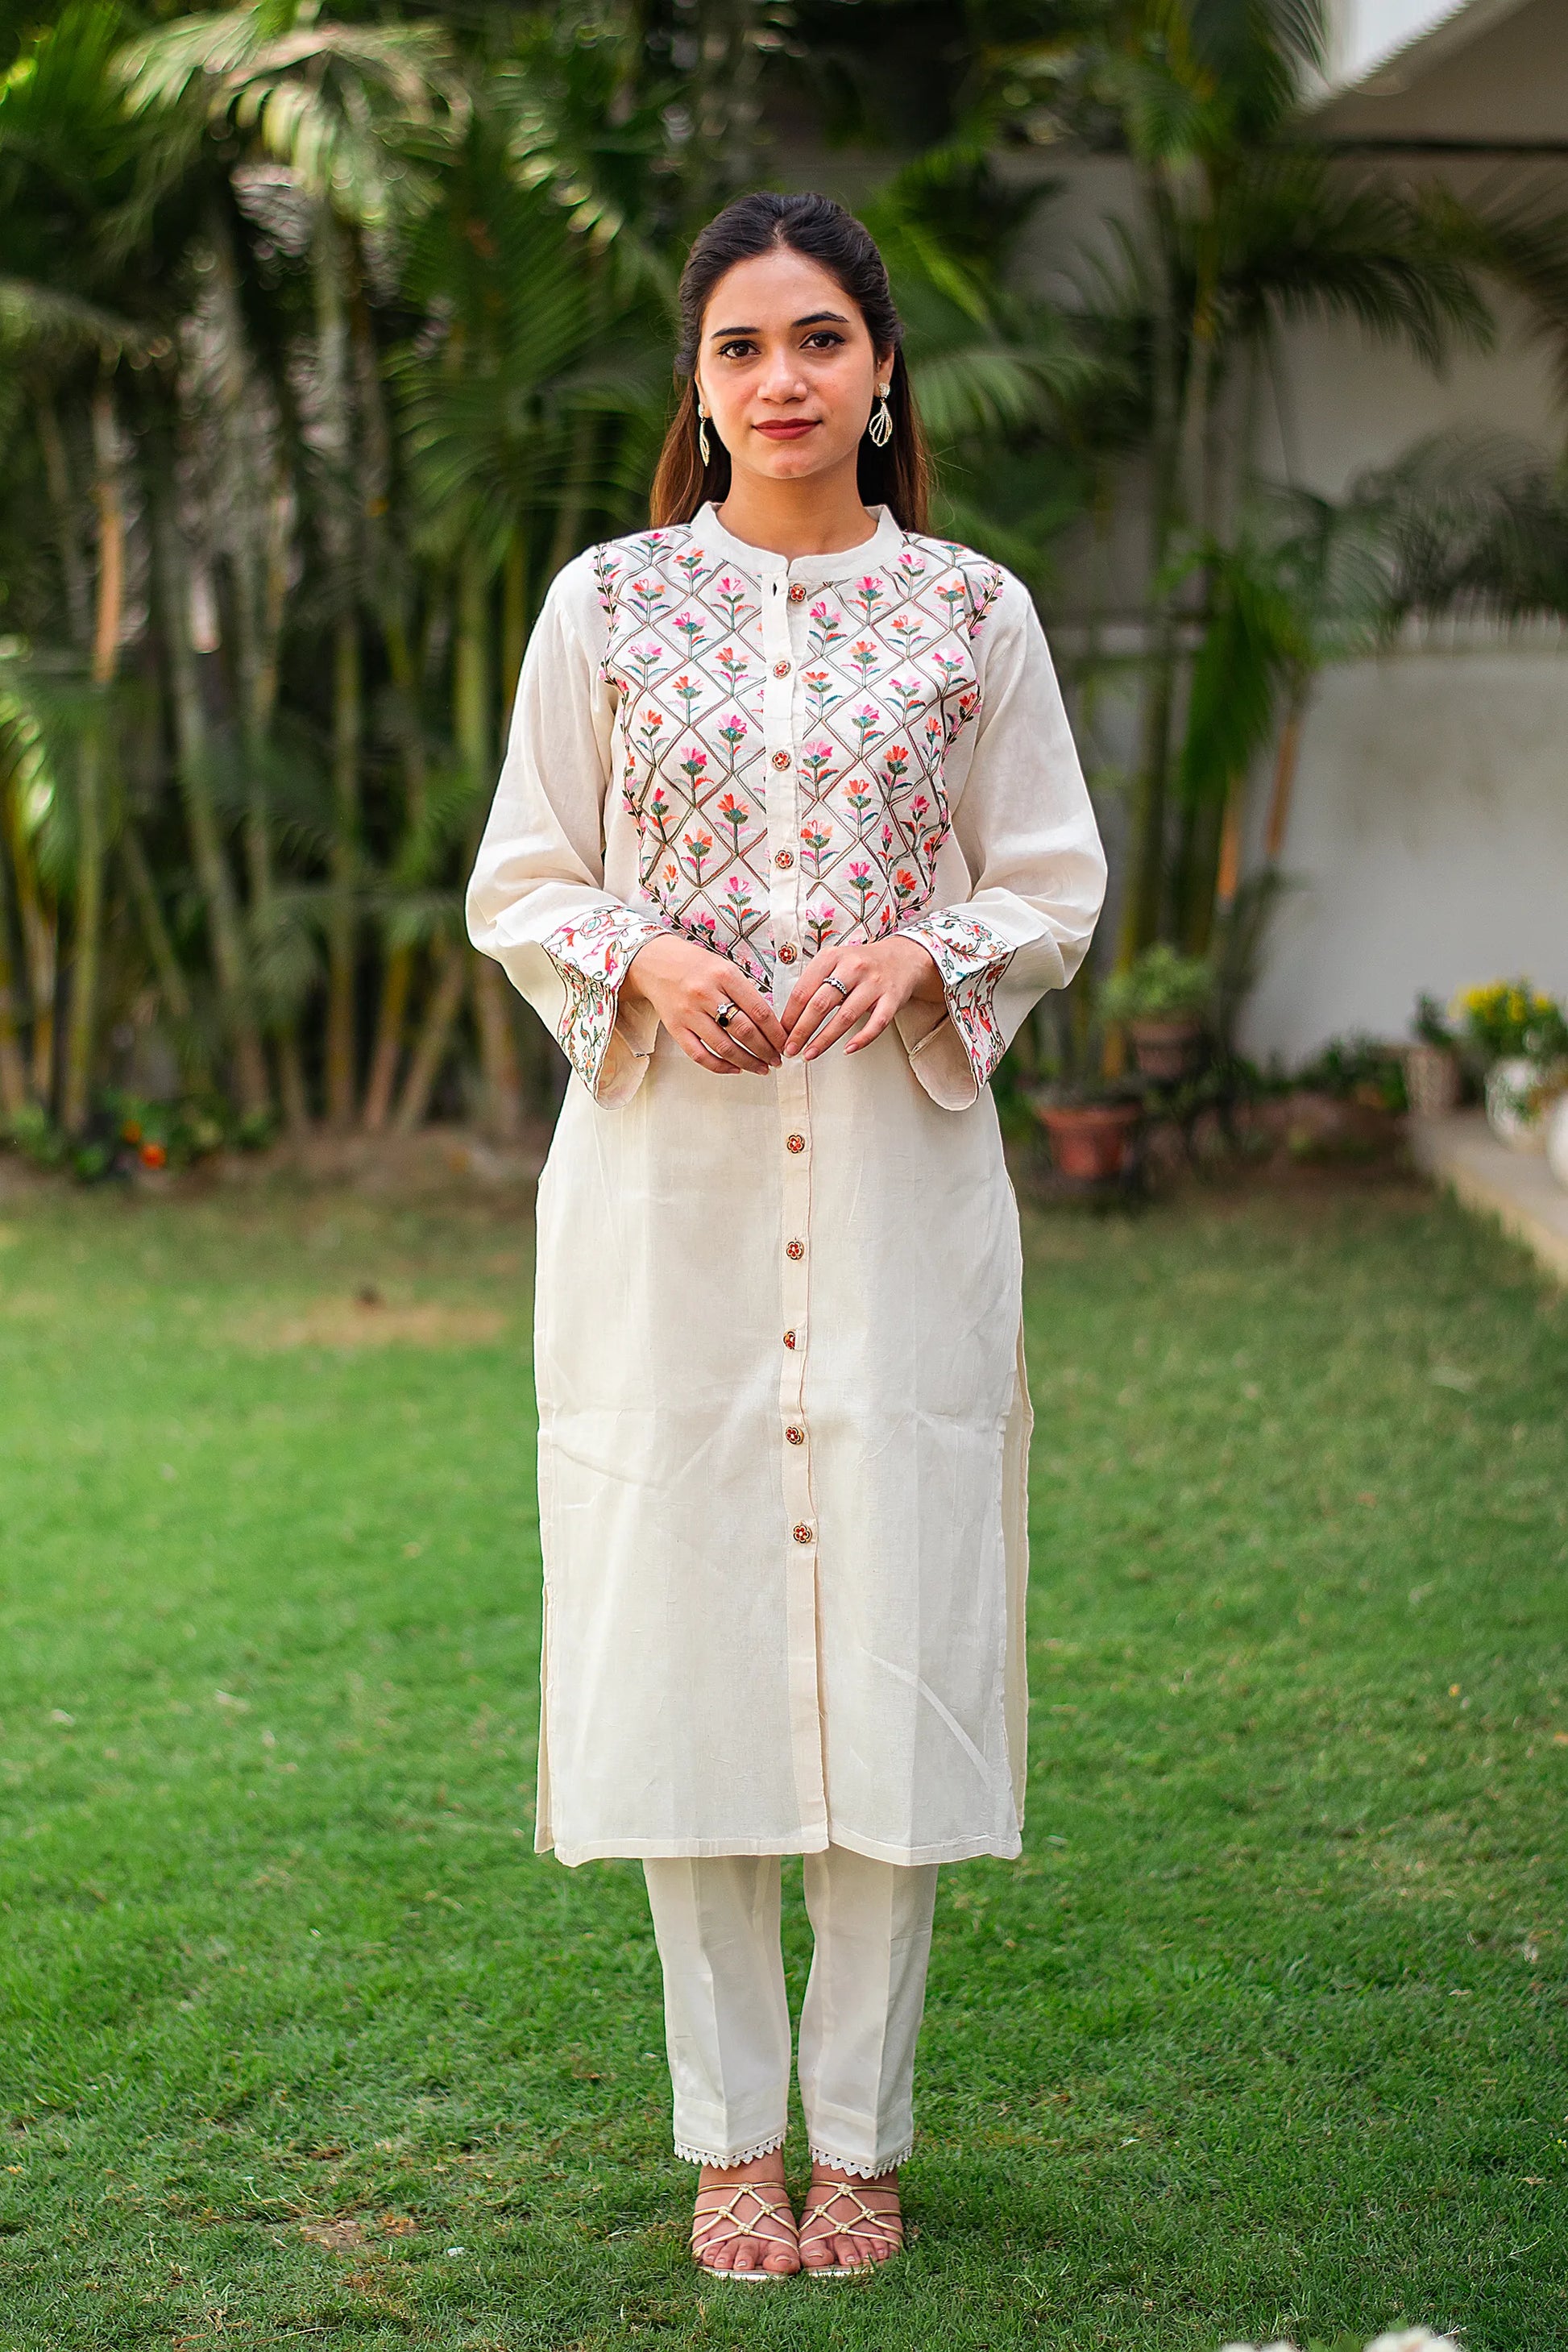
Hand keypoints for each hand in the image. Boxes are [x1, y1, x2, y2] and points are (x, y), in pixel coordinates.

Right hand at [622, 933, 785, 1074]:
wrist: (654, 962)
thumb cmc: (695, 965)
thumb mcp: (725, 967)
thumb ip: (745, 992)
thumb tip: (770, 1023)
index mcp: (724, 975)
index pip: (759, 1010)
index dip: (776, 1032)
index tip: (785, 1043)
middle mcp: (706, 994)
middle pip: (744, 1031)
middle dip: (766, 1050)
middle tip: (777, 1060)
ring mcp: (689, 1013)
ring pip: (724, 1047)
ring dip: (747, 1062)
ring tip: (761, 1068)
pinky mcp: (675, 1027)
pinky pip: (699, 1054)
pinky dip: (719, 1066)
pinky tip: (734, 1069)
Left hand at [780, 936, 943, 1062]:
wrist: (903, 958)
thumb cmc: (862, 964)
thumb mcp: (834, 962)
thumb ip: (814, 983)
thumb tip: (790, 1018)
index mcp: (832, 957)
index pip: (803, 991)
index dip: (789, 1016)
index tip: (781, 1034)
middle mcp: (852, 967)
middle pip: (820, 1004)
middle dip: (801, 1031)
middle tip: (790, 1049)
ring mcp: (874, 983)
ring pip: (845, 1017)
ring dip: (824, 1040)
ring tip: (810, 1054)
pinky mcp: (892, 998)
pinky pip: (876, 1023)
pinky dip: (861, 1039)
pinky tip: (847, 1050)